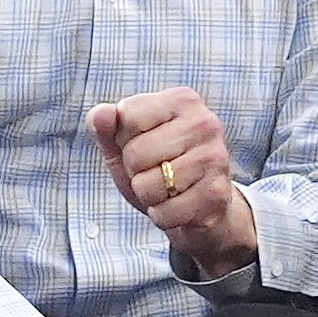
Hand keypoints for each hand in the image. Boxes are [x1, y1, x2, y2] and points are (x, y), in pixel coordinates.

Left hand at [88, 89, 258, 279]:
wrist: (201, 205)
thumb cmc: (158, 166)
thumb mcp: (125, 144)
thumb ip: (106, 126)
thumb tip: (101, 114)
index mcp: (182, 100)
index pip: (127, 116)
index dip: (123, 139)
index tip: (142, 144)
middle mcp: (204, 123)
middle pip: (136, 152)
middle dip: (135, 171)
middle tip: (156, 171)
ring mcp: (214, 158)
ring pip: (149, 185)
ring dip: (148, 196)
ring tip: (167, 189)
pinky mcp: (216, 194)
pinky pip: (166, 212)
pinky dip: (162, 216)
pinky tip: (179, 206)